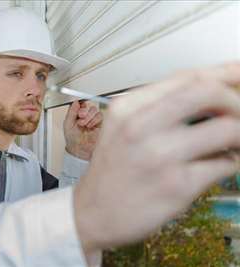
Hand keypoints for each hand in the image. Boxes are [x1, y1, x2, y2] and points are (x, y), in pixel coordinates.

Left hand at [63, 101, 102, 159]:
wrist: (80, 150)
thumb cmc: (73, 139)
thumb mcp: (68, 124)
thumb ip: (71, 112)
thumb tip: (75, 102)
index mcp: (76, 114)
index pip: (80, 104)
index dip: (80, 103)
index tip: (79, 105)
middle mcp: (85, 116)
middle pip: (88, 105)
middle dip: (84, 111)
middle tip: (80, 116)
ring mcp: (93, 120)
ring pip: (94, 110)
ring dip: (89, 116)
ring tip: (84, 124)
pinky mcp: (100, 124)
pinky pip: (100, 116)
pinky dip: (95, 120)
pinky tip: (90, 126)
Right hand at [73, 63, 239, 257]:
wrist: (92, 212)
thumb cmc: (111, 170)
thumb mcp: (122, 127)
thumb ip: (158, 107)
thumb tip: (208, 92)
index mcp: (128, 108)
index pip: (186, 77)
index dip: (224, 72)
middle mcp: (141, 126)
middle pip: (208, 92)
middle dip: (235, 99)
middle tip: (238, 112)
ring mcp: (160, 156)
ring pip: (226, 129)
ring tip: (234, 142)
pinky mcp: (177, 186)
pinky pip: (224, 164)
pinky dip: (233, 161)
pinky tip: (221, 163)